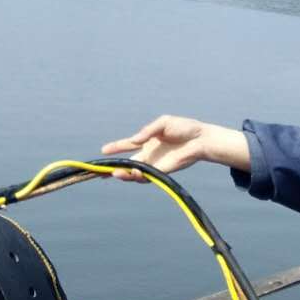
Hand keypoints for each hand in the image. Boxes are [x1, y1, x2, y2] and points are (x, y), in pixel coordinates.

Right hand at [101, 116, 250, 180]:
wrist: (200, 139)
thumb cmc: (184, 128)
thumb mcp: (163, 123)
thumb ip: (147, 131)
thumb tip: (134, 140)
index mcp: (147, 142)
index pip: (127, 146)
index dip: (115, 148)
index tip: (103, 151)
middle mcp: (148, 155)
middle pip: (126, 164)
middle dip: (111, 169)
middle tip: (98, 172)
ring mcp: (154, 164)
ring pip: (133, 173)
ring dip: (123, 175)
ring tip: (113, 174)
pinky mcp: (162, 171)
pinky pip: (147, 176)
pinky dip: (138, 176)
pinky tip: (132, 173)